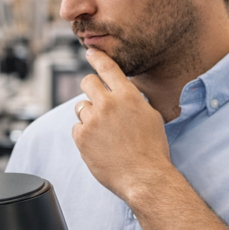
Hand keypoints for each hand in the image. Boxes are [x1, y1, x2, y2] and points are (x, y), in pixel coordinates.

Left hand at [73, 49, 172, 203]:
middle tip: (96, 100)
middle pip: (87, 82)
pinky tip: (99, 144)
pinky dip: (84, 134)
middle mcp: (108, 104)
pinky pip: (76, 127)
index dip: (97, 57)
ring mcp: (93, 120)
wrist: (144, 176)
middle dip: (90, 88)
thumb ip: (132, 100)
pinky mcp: (81, 137)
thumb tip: (121, 92)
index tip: (90, 52)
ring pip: (80, 106)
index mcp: (128, 96)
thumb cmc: (152, 149)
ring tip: (104, 132)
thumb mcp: (150, 116)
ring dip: (88, 115)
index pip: (108, 68)